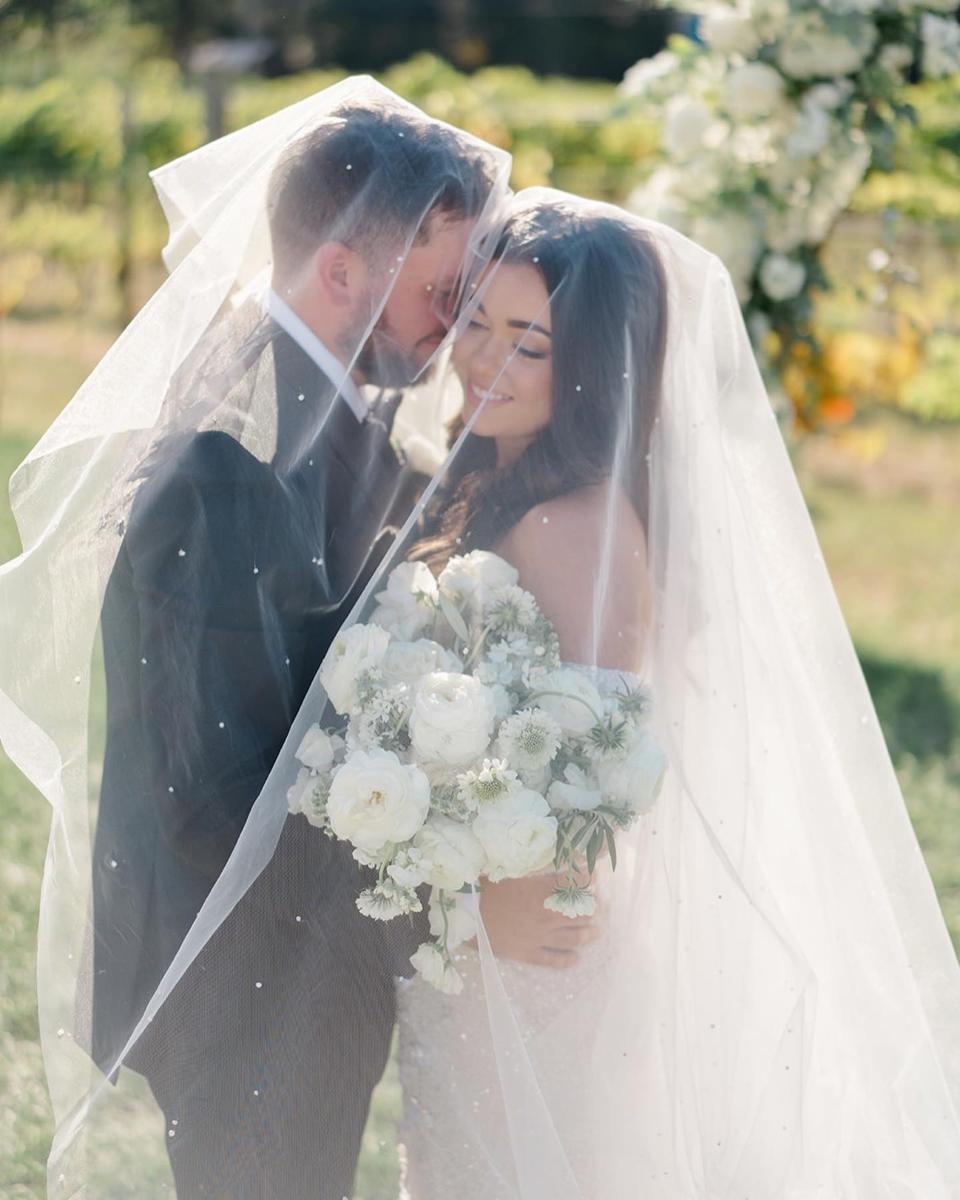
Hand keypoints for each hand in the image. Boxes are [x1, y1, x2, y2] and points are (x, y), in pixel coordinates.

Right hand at [476, 870, 604, 969]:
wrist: (465, 914)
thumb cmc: (485, 886)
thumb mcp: (511, 868)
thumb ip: (534, 863)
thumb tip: (548, 851)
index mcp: (544, 892)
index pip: (575, 884)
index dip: (588, 879)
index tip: (594, 875)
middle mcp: (547, 916)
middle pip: (580, 913)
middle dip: (591, 907)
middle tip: (597, 904)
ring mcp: (539, 937)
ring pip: (572, 938)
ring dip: (587, 934)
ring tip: (596, 931)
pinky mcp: (527, 953)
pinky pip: (553, 960)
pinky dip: (567, 960)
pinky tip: (575, 958)